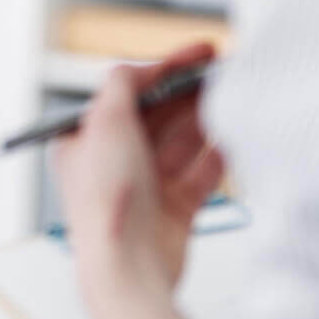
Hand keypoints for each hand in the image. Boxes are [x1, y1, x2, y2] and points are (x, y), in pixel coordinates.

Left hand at [52, 44, 225, 292]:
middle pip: (158, 115)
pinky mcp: (172, 210)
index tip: (198, 53)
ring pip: (182, 142)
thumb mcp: (105, 122)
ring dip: (206, 120)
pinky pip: (200, 175)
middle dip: (190, 93)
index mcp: (86, 140)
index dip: (164, 69)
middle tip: (223, 72)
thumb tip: (137, 68)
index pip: (128, 93)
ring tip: (232, 98)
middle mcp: (113, 163)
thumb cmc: (107, 201)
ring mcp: (144, 187)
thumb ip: (122, 85)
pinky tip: (231, 140)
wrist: (127, 265)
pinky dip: (216, 158)